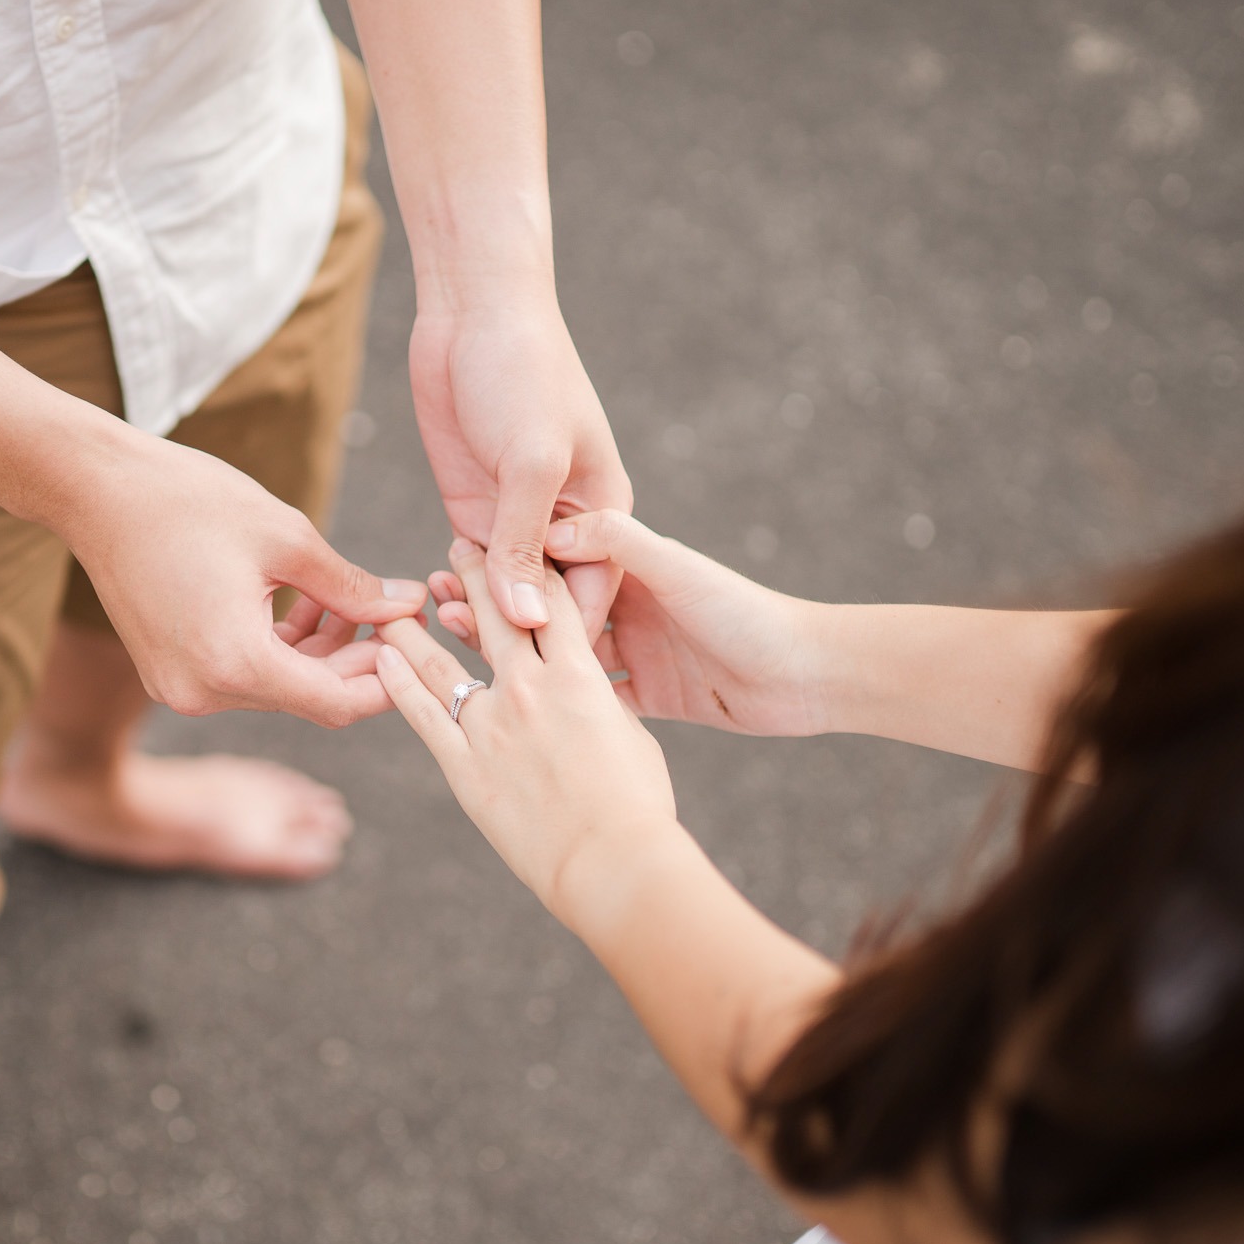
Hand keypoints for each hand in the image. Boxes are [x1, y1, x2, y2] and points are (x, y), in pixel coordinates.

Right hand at [60, 426, 425, 725]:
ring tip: (348, 597)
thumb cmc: (190, 501)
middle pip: (311, 698)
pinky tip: (307, 603)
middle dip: (359, 659)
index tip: (414, 634)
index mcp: (236, 665)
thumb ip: (353, 587)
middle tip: (395, 609)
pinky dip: (282, 648)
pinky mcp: (170, 673)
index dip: (388, 675)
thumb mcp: (288, 539)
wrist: (96, 490)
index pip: (339, 703)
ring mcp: (182, 689)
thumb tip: (408, 606)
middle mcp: (205, 693)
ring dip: (322, 652)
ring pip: (280, 687)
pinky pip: (245, 675)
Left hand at [375, 539, 676, 918]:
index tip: (517, 547)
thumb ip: (602, 703)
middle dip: (473, 575)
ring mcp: (492, 727)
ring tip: (397, 603)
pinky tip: (381, 660)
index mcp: (580, 677)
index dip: (533, 570)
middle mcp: (530, 690)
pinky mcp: (465, 767)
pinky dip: (399, 685)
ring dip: (417, 627)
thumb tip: (591, 691)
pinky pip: (424, 716)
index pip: (551, 604)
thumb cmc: (638, 806)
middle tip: (456, 546)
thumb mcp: (632, 736)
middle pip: (494, 616)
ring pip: (442, 662)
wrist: (612, 863)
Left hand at [409, 293, 631, 635]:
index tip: (533, 678)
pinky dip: (453, 587)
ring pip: (502, 590)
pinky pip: (467, 566)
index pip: (594, 598)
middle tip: (477, 666)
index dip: (567, 641)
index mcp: (603, 513)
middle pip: (546, 603)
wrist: (474, 310)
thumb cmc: (524, 371)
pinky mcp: (472, 506)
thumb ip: (525, 543)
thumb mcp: (531, 460)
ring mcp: (515, 517)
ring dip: (478, 615)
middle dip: (515, 635)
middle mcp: (564, 523)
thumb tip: (525, 621)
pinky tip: (430, 604)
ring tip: (448, 634)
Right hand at [433, 510, 829, 736]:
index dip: (501, 562)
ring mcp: (633, 651)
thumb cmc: (746, 612)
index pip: (551, 559)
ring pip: (555, 653)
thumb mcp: (678, 569)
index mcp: (629, 565)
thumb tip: (551, 528)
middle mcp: (626, 603)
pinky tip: (504, 715)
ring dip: (510, 656)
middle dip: (492, 609)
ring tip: (455, 659)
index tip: (450, 562)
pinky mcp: (645, 696)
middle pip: (543, 606)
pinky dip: (548, 703)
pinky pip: (585, 699)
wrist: (807, 677)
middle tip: (437, 612)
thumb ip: (617, 544)